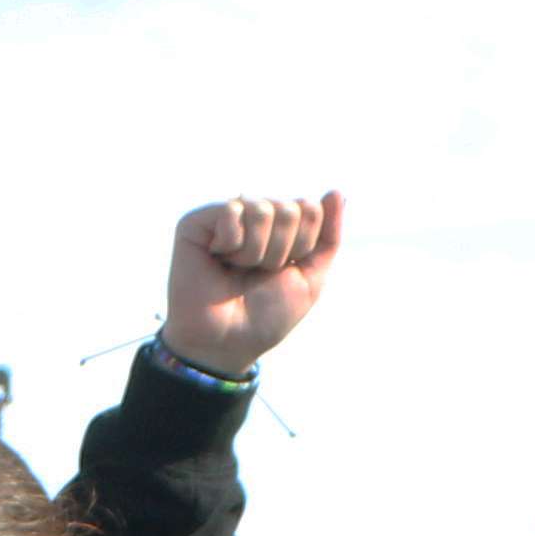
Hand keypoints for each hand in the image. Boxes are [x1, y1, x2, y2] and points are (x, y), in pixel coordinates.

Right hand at [165, 191, 344, 375]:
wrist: (226, 343)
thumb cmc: (266, 316)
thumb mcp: (311, 278)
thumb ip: (329, 236)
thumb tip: (337, 192)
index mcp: (282, 227)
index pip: (310, 208)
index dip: (303, 245)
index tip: (284, 271)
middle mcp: (255, 216)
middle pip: (289, 209)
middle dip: (280, 251)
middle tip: (257, 273)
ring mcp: (226, 216)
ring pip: (262, 209)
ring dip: (256, 252)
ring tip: (237, 269)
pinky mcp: (197, 221)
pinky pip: (232, 210)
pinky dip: (232, 243)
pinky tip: (217, 257)